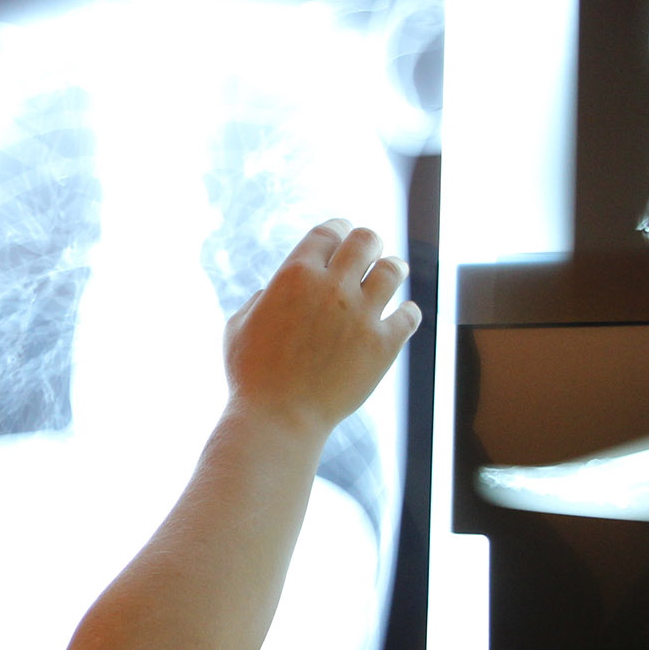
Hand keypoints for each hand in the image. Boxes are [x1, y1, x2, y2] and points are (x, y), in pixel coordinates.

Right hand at [223, 219, 420, 437]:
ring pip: (393, 270)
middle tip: (370, 250)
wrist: (278, 419)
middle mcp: (332, 287)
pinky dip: (408, 312)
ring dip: (392, 267)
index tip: (342, 235)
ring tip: (392, 272)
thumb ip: (261, 299)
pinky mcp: (383, 345)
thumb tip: (275, 291)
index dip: (337, 230)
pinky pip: (409, 315)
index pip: (328, 232)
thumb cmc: (251, 376)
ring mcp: (361, 315)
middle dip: (368, 242)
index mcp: (295, 275)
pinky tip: (402, 315)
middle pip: (366, 240)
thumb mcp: (238, 326)